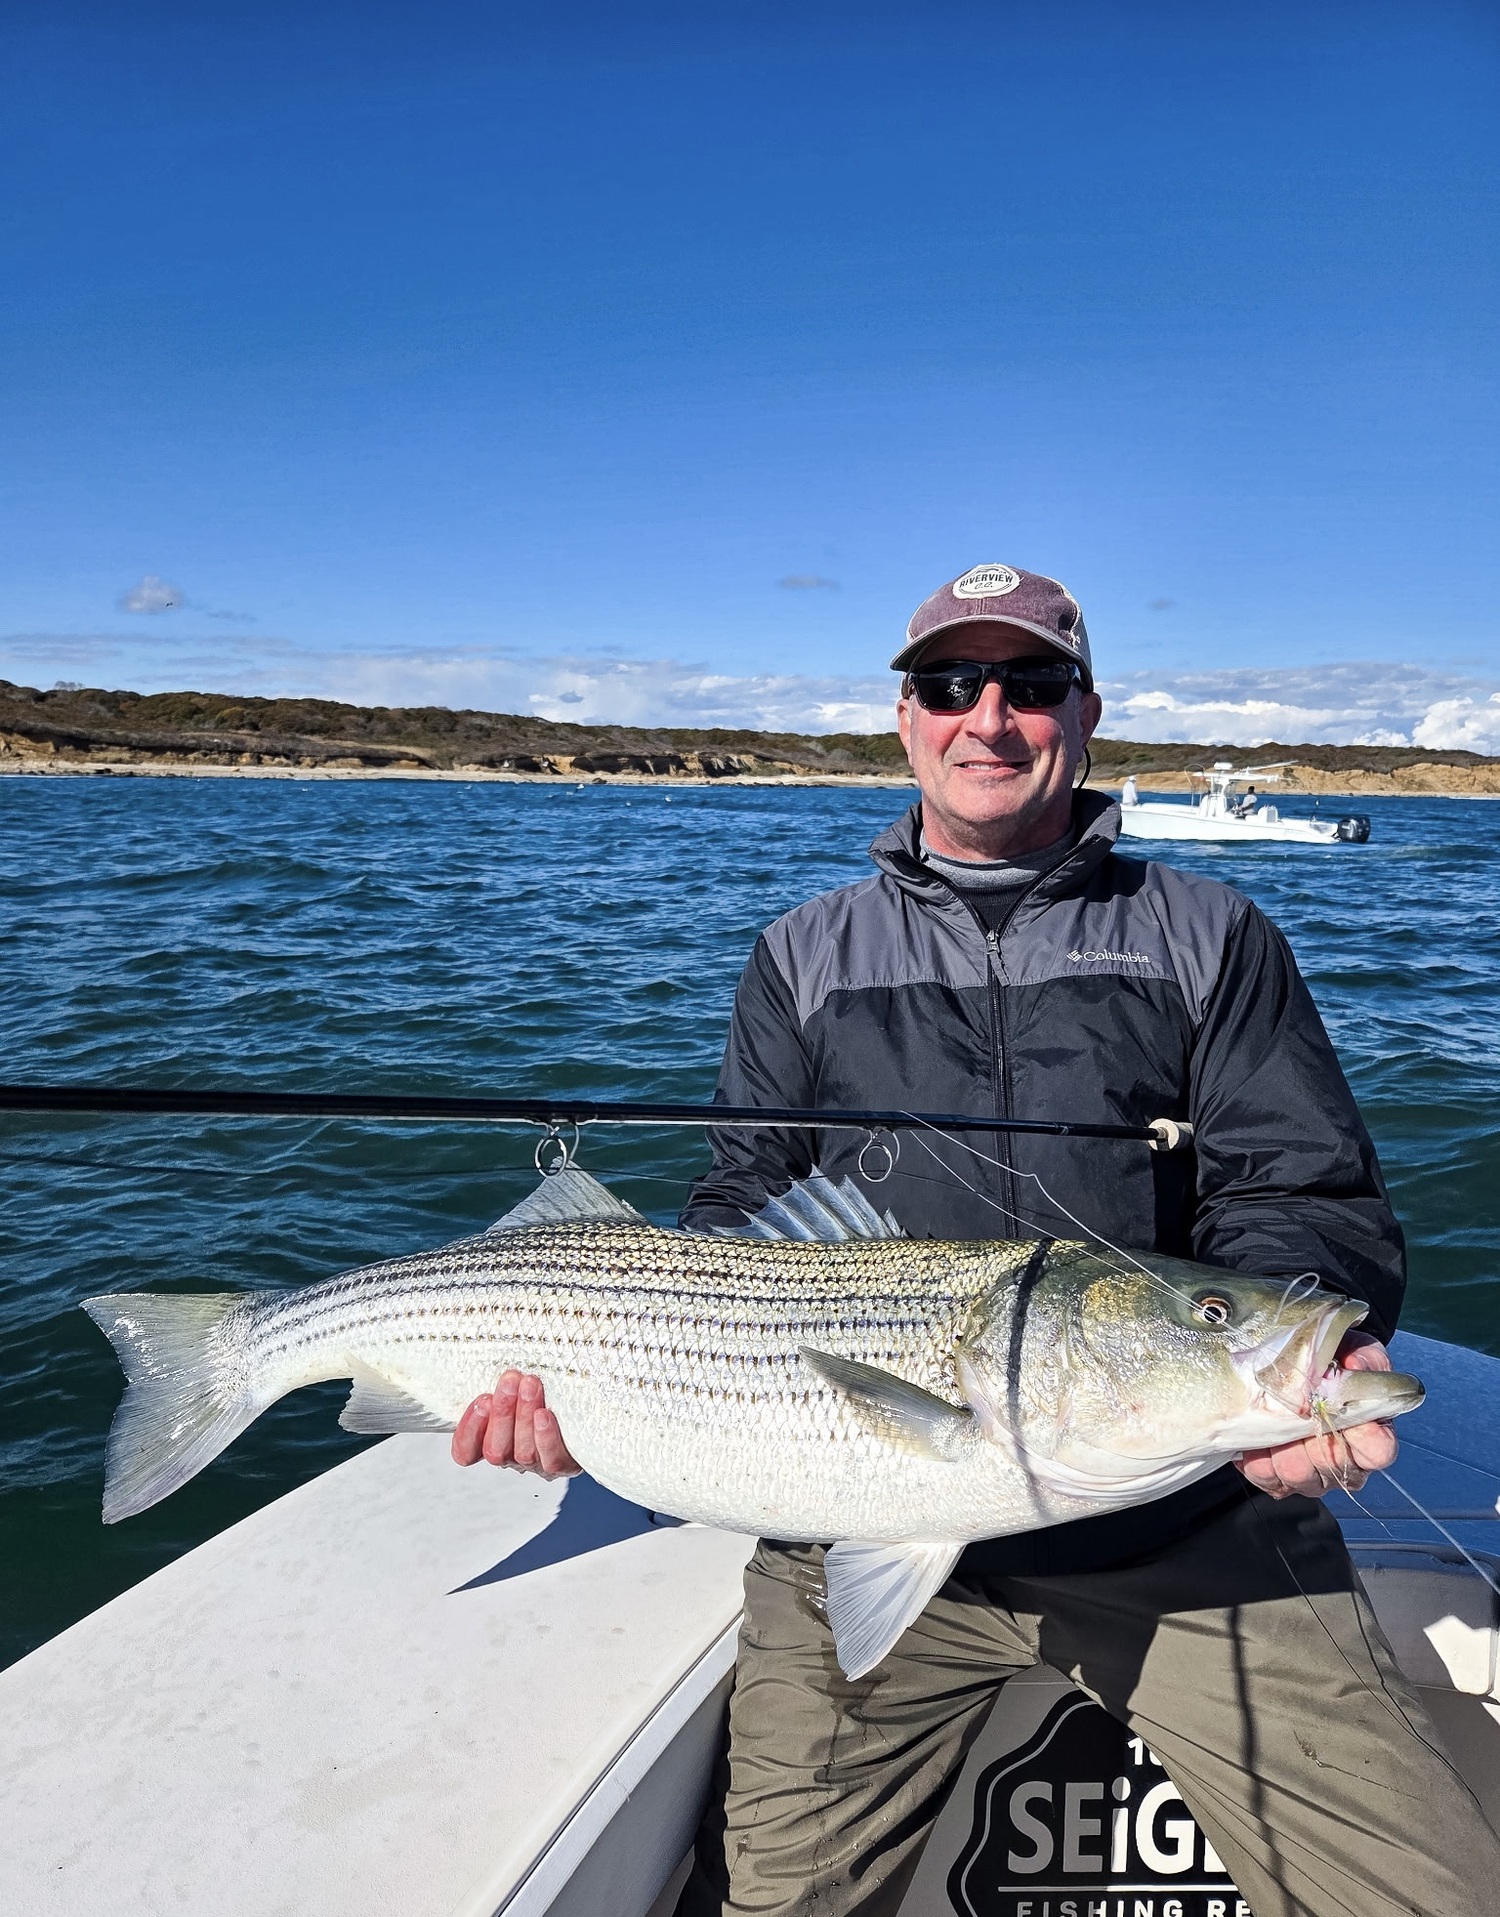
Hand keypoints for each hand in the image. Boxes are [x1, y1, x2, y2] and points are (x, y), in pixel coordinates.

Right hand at [450, 1370, 580, 1479]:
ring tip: (530, 1385)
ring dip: (524, 1416)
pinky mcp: (564, 1465)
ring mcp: (537, 1463)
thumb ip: (502, 1379)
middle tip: (510, 1380)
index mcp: (491, 1439)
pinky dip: (546, 1438)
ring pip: (523, 1452)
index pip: (466, 1451)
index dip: (468, 1431)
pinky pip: (551, 1460)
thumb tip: (486, 1343)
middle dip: (502, 1413)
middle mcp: (511, 1456)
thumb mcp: (516, 1383)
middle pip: (495, 1450)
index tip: (481, 1400)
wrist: (588, 1407)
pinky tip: (545, 1415)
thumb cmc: (544, 1387)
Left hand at [1235, 1331, 1396, 1499]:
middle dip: (1310, 1435)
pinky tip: (1256, 1435)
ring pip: (1297, 1475)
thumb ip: (1362, 1356)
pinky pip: (1266, 1478)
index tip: (1343, 1413)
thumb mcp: (1352, 1348)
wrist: (1294, 1367)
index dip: (1364, 1437)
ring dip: (1280, 1445)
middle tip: (1295, 1405)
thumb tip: (1355, 1365)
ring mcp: (1313, 1476)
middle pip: (1332, 1466)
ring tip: (1270, 1417)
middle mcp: (1346, 1463)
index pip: (1378, 1451)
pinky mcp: (1280, 1481)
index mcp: (1371, 1435)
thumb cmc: (1331, 1360)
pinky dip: (1256, 1456)